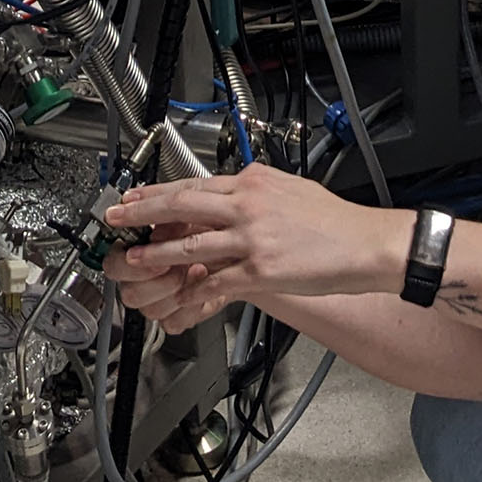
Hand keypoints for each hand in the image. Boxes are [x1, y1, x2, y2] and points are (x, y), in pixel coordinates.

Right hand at [104, 220, 229, 332]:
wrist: (229, 247)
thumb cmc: (202, 225)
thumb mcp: (185, 212)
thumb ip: (166, 214)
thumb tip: (154, 211)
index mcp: (131, 252)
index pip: (113, 265)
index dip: (130, 261)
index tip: (150, 248)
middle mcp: (140, 279)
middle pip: (129, 294)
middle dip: (156, 279)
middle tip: (175, 263)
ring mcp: (156, 299)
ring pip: (151, 311)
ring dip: (176, 291)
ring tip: (199, 269)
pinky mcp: (176, 315)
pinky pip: (174, 322)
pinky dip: (192, 308)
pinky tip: (205, 289)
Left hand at [105, 164, 409, 303]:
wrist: (365, 243)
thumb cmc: (334, 221)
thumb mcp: (291, 189)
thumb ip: (257, 191)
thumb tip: (234, 191)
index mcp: (254, 182)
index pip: (196, 184)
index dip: (161, 192)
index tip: (137, 196)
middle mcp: (248, 205)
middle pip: (184, 204)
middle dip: (144, 211)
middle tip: (116, 216)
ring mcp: (252, 239)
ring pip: (191, 244)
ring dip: (156, 254)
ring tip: (132, 259)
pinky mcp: (261, 271)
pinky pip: (217, 283)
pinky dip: (193, 294)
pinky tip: (177, 300)